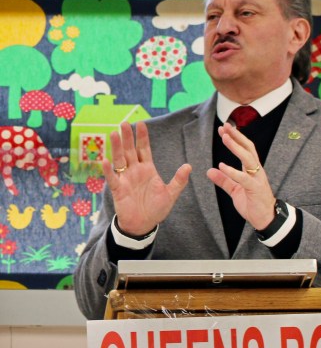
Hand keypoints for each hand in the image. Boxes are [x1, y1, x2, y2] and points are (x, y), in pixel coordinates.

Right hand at [102, 121, 191, 235]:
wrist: (143, 225)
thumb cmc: (156, 209)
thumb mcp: (170, 194)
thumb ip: (179, 180)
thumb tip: (189, 166)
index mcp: (148, 169)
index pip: (144, 149)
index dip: (142, 137)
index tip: (141, 124)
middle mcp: (135, 171)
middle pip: (130, 150)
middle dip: (128, 137)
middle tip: (124, 123)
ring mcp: (125, 179)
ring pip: (120, 160)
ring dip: (116, 147)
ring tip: (114, 134)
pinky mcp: (118, 189)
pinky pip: (112, 178)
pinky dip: (108, 170)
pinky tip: (105, 160)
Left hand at [206, 122, 274, 229]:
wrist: (266, 218)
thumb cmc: (253, 204)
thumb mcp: (235, 190)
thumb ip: (224, 180)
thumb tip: (210, 171)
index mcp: (252, 169)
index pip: (245, 149)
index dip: (235, 138)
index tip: (224, 129)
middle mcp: (256, 170)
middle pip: (248, 148)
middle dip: (236, 136)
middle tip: (225, 126)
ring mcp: (257, 178)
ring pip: (248, 158)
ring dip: (236, 147)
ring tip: (225, 138)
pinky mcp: (255, 189)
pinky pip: (244, 178)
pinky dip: (233, 171)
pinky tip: (222, 166)